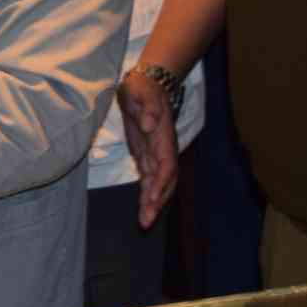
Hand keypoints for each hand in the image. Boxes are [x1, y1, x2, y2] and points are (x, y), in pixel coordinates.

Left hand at [115, 68, 180, 230]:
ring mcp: (156, 153)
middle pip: (165, 180)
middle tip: (146, 221)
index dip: (160, 184)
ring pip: (157, 183)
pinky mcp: (147, 154)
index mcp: (162, 136)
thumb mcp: (140, 91)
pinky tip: (143, 208)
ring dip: (152, 203)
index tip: (152, 199)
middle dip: (157, 201)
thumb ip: (146, 107)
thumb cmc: (142, 87)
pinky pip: (149, 178)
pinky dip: (147, 194)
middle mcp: (163, 149)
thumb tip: (149, 124)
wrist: (146, 84)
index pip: (166, 165)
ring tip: (144, 222)